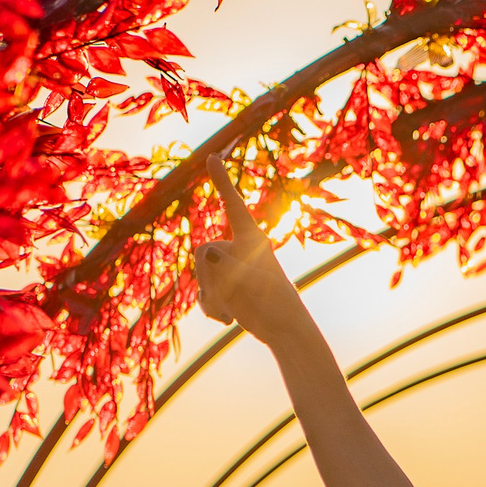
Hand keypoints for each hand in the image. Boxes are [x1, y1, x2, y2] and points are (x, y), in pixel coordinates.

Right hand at [195, 154, 309, 342]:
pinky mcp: (224, 286)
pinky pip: (204, 290)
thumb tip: (205, 252)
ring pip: (201, 274)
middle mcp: (238, 249)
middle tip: (232, 296)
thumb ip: (225, 265)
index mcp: (252, 239)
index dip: (221, 181)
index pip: (233, 205)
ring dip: (211, 296)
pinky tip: (227, 320)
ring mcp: (229, 268)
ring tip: (232, 314)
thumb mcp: (251, 283)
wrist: (284, 330)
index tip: (211, 156)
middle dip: (210, 276)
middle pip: (203, 251)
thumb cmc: (275, 303)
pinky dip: (211, 305)